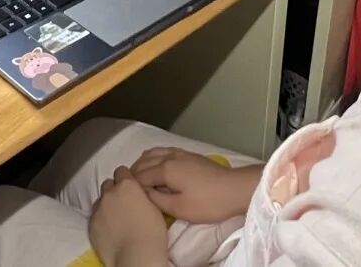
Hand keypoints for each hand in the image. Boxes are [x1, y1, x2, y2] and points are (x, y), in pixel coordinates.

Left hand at [89, 166, 166, 266]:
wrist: (136, 255)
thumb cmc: (152, 232)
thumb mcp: (154, 205)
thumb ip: (142, 193)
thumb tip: (139, 192)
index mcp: (127, 185)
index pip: (122, 171)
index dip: (126, 179)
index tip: (131, 187)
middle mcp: (110, 193)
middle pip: (108, 183)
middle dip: (114, 190)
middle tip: (124, 202)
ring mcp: (98, 209)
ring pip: (100, 200)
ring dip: (107, 204)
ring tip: (116, 217)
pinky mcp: (91, 224)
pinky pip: (94, 216)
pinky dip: (101, 219)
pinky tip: (110, 228)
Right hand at [131, 148, 262, 223]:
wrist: (234, 189)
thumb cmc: (207, 202)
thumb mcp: (178, 208)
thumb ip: (156, 199)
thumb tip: (143, 193)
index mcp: (165, 169)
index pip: (138, 175)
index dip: (130, 186)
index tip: (125, 195)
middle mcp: (170, 156)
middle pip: (143, 161)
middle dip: (133, 173)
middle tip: (129, 188)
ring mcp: (180, 153)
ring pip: (153, 153)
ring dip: (143, 163)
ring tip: (140, 178)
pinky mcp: (189, 154)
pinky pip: (163, 151)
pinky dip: (154, 158)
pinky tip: (156, 167)